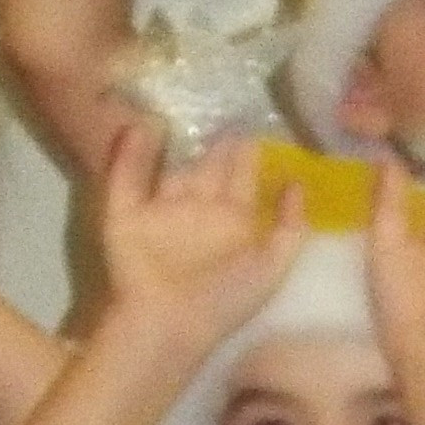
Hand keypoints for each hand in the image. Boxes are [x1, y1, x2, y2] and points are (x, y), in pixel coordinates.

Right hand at [92, 117, 307, 356]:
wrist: (170, 326)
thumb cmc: (225, 302)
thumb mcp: (272, 268)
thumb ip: (291, 228)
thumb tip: (298, 182)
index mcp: (231, 222)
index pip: (242, 177)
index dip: (250, 151)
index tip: (260, 114)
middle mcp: (198, 212)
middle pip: (207, 165)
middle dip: (217, 136)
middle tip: (230, 97)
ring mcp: (161, 212)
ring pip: (171, 166)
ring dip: (177, 136)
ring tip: (185, 98)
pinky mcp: (125, 217)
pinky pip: (126, 178)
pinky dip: (130, 153)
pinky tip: (142, 124)